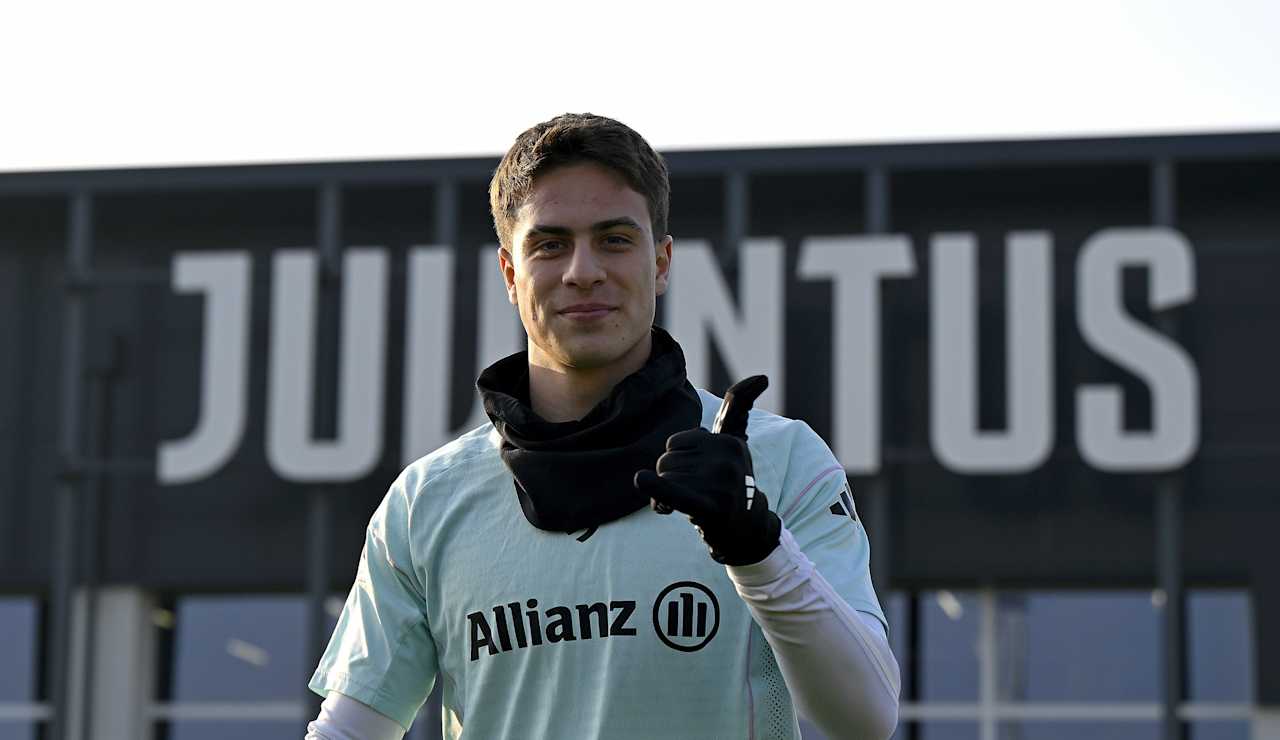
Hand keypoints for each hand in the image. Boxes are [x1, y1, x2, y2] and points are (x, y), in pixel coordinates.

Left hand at [633, 375, 781, 565]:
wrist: (745, 528)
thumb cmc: (731, 479)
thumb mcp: (736, 440)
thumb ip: (739, 408)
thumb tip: (760, 376)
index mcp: (729, 442)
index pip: (676, 443)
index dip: (677, 461)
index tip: (696, 474)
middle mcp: (727, 459)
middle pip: (667, 460)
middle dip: (669, 479)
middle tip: (689, 494)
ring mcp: (721, 483)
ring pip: (665, 478)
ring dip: (664, 497)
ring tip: (687, 505)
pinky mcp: (712, 506)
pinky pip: (674, 491)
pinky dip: (655, 487)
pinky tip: (641, 480)